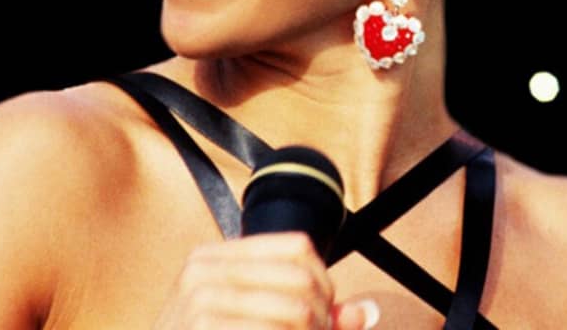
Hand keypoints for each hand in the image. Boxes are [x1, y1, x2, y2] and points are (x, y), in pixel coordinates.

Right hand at [153, 232, 378, 328]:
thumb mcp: (248, 323)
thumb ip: (306, 314)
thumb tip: (368, 312)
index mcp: (214, 257)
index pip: (297, 246)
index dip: (324, 280)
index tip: (324, 313)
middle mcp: (203, 270)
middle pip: (300, 278)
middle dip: (322, 317)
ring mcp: (198, 302)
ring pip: (293, 310)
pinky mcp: (202, 328)